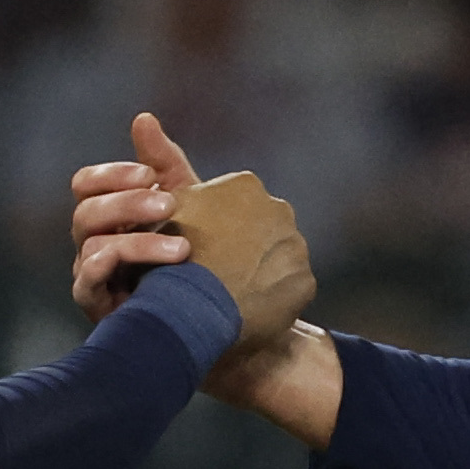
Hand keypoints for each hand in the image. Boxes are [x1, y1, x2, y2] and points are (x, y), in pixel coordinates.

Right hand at [71, 112, 202, 323]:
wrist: (215, 311)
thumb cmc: (195, 253)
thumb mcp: (186, 203)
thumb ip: (163, 162)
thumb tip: (143, 118)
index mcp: (110, 213)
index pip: (87, 184)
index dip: (112, 174)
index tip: (150, 174)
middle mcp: (94, 241)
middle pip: (87, 211)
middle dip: (127, 204)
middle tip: (169, 205)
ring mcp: (92, 275)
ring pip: (92, 247)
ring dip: (137, 243)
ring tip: (182, 249)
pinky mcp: (98, 307)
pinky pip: (86, 284)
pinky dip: (108, 271)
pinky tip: (141, 272)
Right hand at [166, 170, 317, 348]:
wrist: (191, 308)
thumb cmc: (170, 257)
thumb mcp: (166, 211)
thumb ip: (182, 188)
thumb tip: (164, 159)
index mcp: (244, 185)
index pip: (237, 201)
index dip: (219, 225)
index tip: (205, 244)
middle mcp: (278, 208)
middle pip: (263, 226)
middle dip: (246, 244)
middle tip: (220, 270)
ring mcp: (296, 245)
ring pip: (280, 257)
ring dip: (262, 270)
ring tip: (233, 293)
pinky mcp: (305, 281)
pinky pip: (290, 289)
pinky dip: (274, 299)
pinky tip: (250, 309)